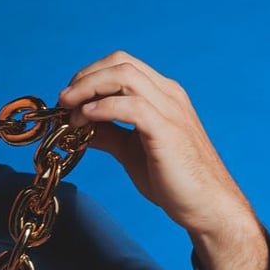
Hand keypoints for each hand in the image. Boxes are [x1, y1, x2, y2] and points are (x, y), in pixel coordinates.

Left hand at [58, 51, 268, 269]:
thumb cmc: (173, 180)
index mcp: (162, 96)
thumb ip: (109, 134)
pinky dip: (103, 108)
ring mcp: (170, 110)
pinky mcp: (168, 131)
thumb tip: (81, 126)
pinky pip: (132, 106)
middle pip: (120, 63)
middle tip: (63, 101)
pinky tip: (86, 120)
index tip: (68, 99)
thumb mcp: (130, 151)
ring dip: (88, 89)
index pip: (121, 65)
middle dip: (84, 78)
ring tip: (69, 111)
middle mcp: (168, 95)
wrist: (206, 206)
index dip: (89, 75)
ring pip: (125, 76)